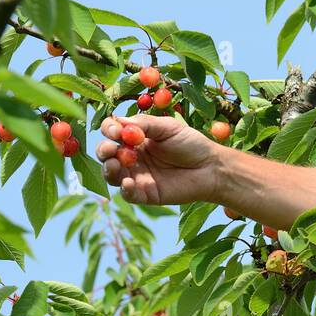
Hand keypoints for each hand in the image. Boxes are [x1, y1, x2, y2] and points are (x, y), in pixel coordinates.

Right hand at [97, 114, 223, 205]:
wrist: (211, 167)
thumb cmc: (192, 144)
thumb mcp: (168, 128)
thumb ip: (145, 124)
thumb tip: (119, 121)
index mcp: (136, 139)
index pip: (113, 132)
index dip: (110, 130)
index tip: (115, 130)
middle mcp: (132, 157)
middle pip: (107, 154)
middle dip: (104, 150)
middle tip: (111, 149)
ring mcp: (137, 176)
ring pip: (112, 175)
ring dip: (109, 169)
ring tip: (115, 163)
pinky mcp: (145, 194)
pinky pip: (128, 194)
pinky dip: (124, 189)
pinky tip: (129, 182)